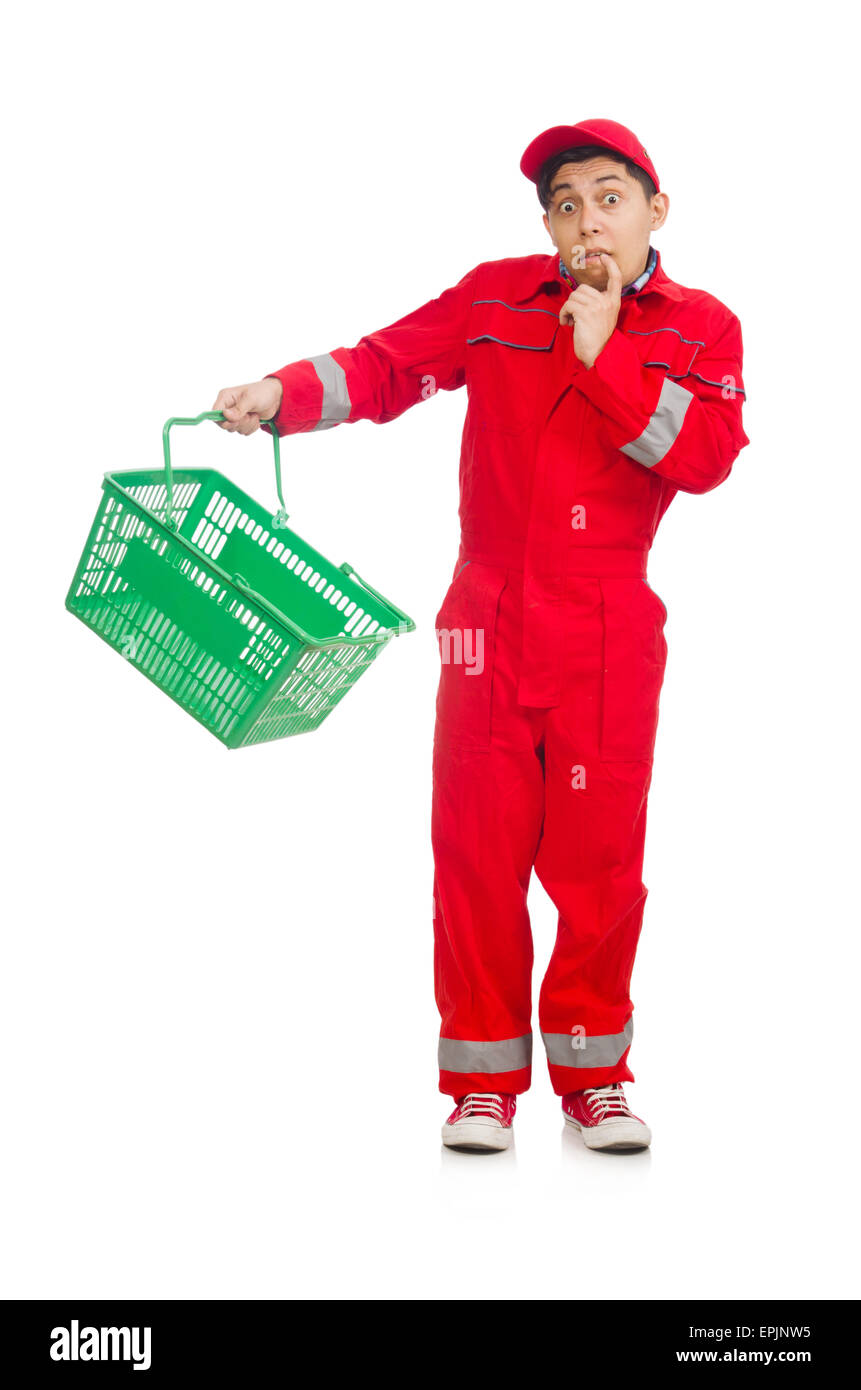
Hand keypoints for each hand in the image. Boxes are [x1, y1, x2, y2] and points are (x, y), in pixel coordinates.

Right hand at [211, 378, 282, 434]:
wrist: (276, 398)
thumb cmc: (263, 393)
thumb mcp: (251, 399)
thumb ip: (239, 409)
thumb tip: (226, 415)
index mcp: (226, 397)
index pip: (215, 412)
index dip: (222, 419)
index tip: (234, 420)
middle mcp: (228, 407)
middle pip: (224, 424)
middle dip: (239, 423)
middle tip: (249, 415)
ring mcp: (235, 415)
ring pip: (235, 429)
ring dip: (247, 425)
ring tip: (254, 414)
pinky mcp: (242, 422)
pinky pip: (243, 432)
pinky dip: (251, 427)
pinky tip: (256, 418)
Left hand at [558, 249, 622, 368]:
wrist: (598, 355)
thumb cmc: (597, 339)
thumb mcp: (603, 317)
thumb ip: (598, 304)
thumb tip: (581, 295)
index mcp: (614, 302)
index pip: (616, 279)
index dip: (610, 266)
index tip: (604, 257)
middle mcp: (607, 302)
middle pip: (583, 288)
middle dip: (574, 301)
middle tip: (574, 316)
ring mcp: (597, 306)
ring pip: (574, 296)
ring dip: (567, 309)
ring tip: (571, 321)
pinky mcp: (585, 313)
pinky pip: (568, 305)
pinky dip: (563, 314)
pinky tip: (567, 324)